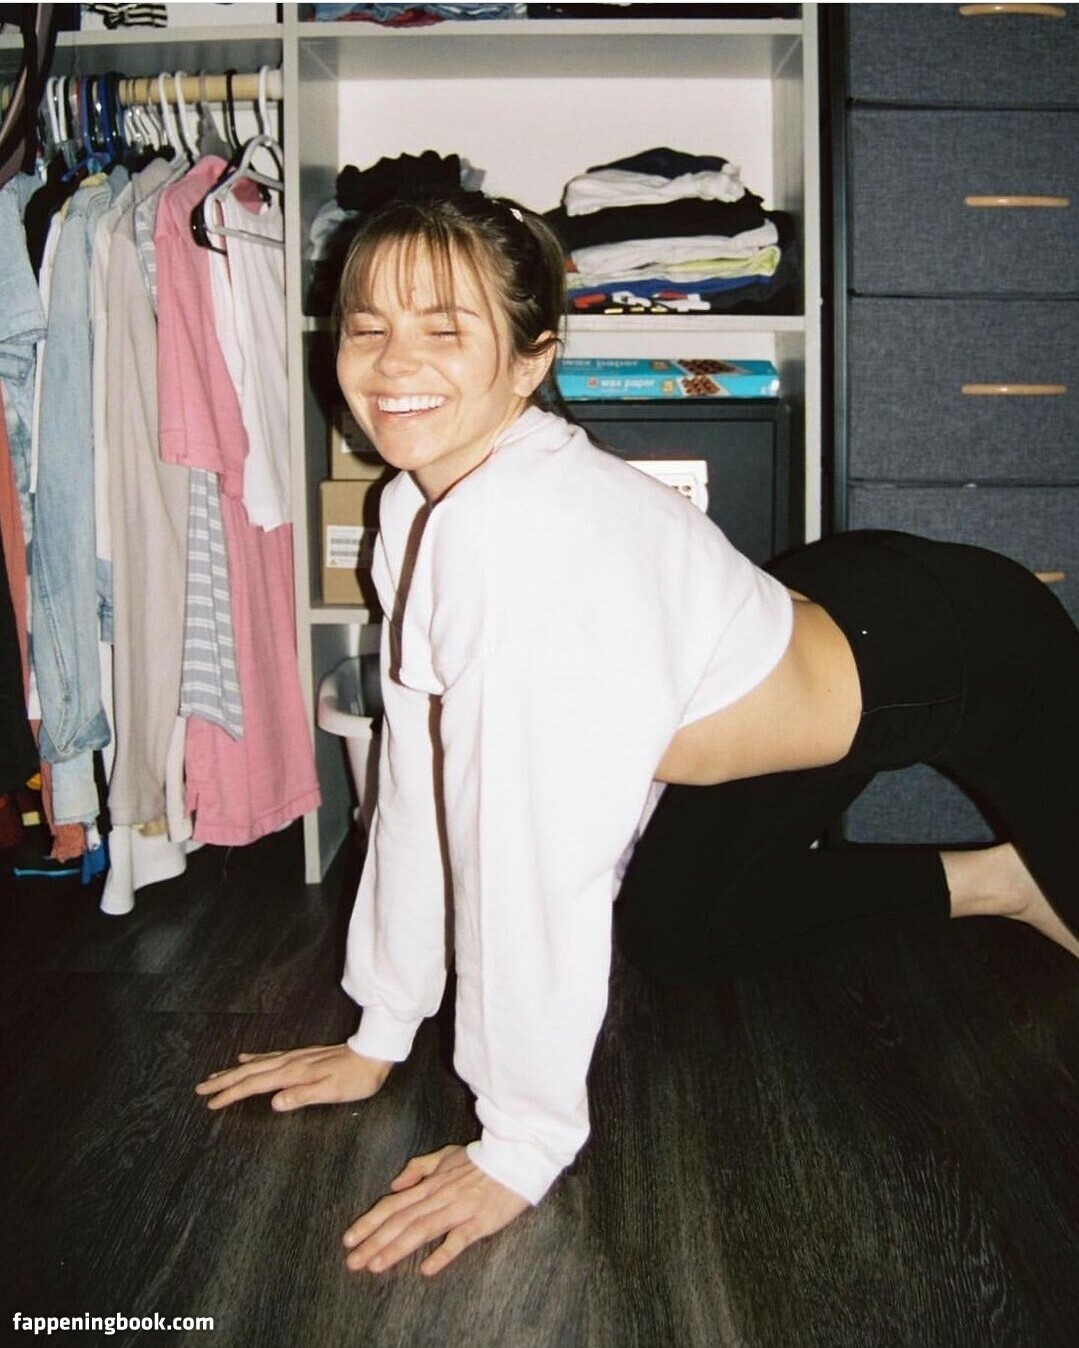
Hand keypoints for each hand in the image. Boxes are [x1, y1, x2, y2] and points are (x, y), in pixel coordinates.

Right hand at [195, 1043, 391, 1111]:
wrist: (373, 1053)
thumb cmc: (355, 1078)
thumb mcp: (331, 1092)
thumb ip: (302, 1096)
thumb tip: (273, 1103)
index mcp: (293, 1074)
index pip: (254, 1085)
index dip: (231, 1094)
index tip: (210, 1103)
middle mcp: (289, 1063)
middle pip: (249, 1072)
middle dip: (223, 1081)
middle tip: (200, 1089)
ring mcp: (294, 1057)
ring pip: (255, 1064)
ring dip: (233, 1071)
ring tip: (215, 1076)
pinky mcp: (301, 1056)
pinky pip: (268, 1057)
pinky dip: (252, 1059)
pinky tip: (245, 1059)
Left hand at [343, 1145, 529, 1276]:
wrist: (515, 1157)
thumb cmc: (481, 1160)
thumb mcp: (446, 1156)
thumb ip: (419, 1168)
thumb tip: (395, 1185)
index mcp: (430, 1184)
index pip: (393, 1205)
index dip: (369, 1222)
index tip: (348, 1239)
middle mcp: (438, 1197)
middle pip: (400, 1221)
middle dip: (373, 1241)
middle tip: (352, 1262)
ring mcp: (458, 1210)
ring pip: (421, 1230)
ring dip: (396, 1248)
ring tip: (375, 1265)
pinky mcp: (479, 1221)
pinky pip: (458, 1239)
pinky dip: (442, 1254)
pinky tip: (426, 1269)